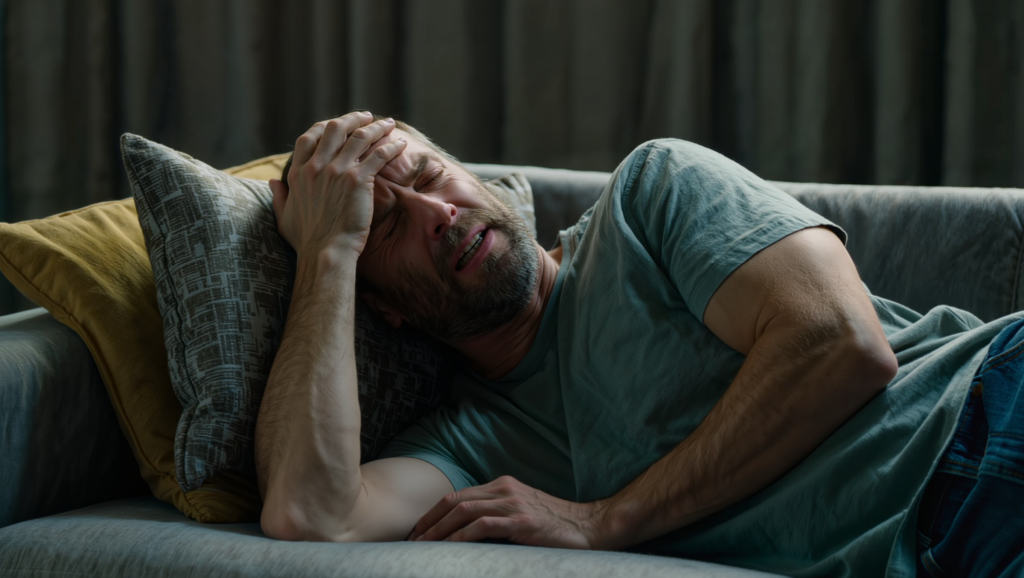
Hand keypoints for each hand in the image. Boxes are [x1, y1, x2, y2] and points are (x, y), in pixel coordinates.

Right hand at [268, 111, 407, 257]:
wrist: (325, 253)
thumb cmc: (306, 242)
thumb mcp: (284, 217)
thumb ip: (279, 197)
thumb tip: (273, 182)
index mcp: (298, 173)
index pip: (309, 137)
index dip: (325, 126)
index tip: (339, 124)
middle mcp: (316, 167)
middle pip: (335, 129)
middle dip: (353, 118)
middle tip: (368, 117)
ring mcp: (337, 171)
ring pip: (359, 137)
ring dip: (376, 127)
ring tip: (388, 124)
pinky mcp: (358, 180)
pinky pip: (378, 154)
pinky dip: (391, 146)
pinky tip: (401, 143)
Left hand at [408, 476, 606, 548]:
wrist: (591, 527)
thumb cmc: (557, 525)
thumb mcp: (523, 513)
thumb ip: (498, 516)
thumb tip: (467, 534)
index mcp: (503, 486)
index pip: (459, 496)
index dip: (434, 513)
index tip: (419, 532)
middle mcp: (505, 490)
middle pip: (455, 501)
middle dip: (429, 522)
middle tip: (412, 542)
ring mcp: (514, 504)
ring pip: (464, 512)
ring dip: (439, 531)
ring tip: (423, 548)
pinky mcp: (522, 522)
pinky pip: (483, 527)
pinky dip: (462, 537)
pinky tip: (450, 548)